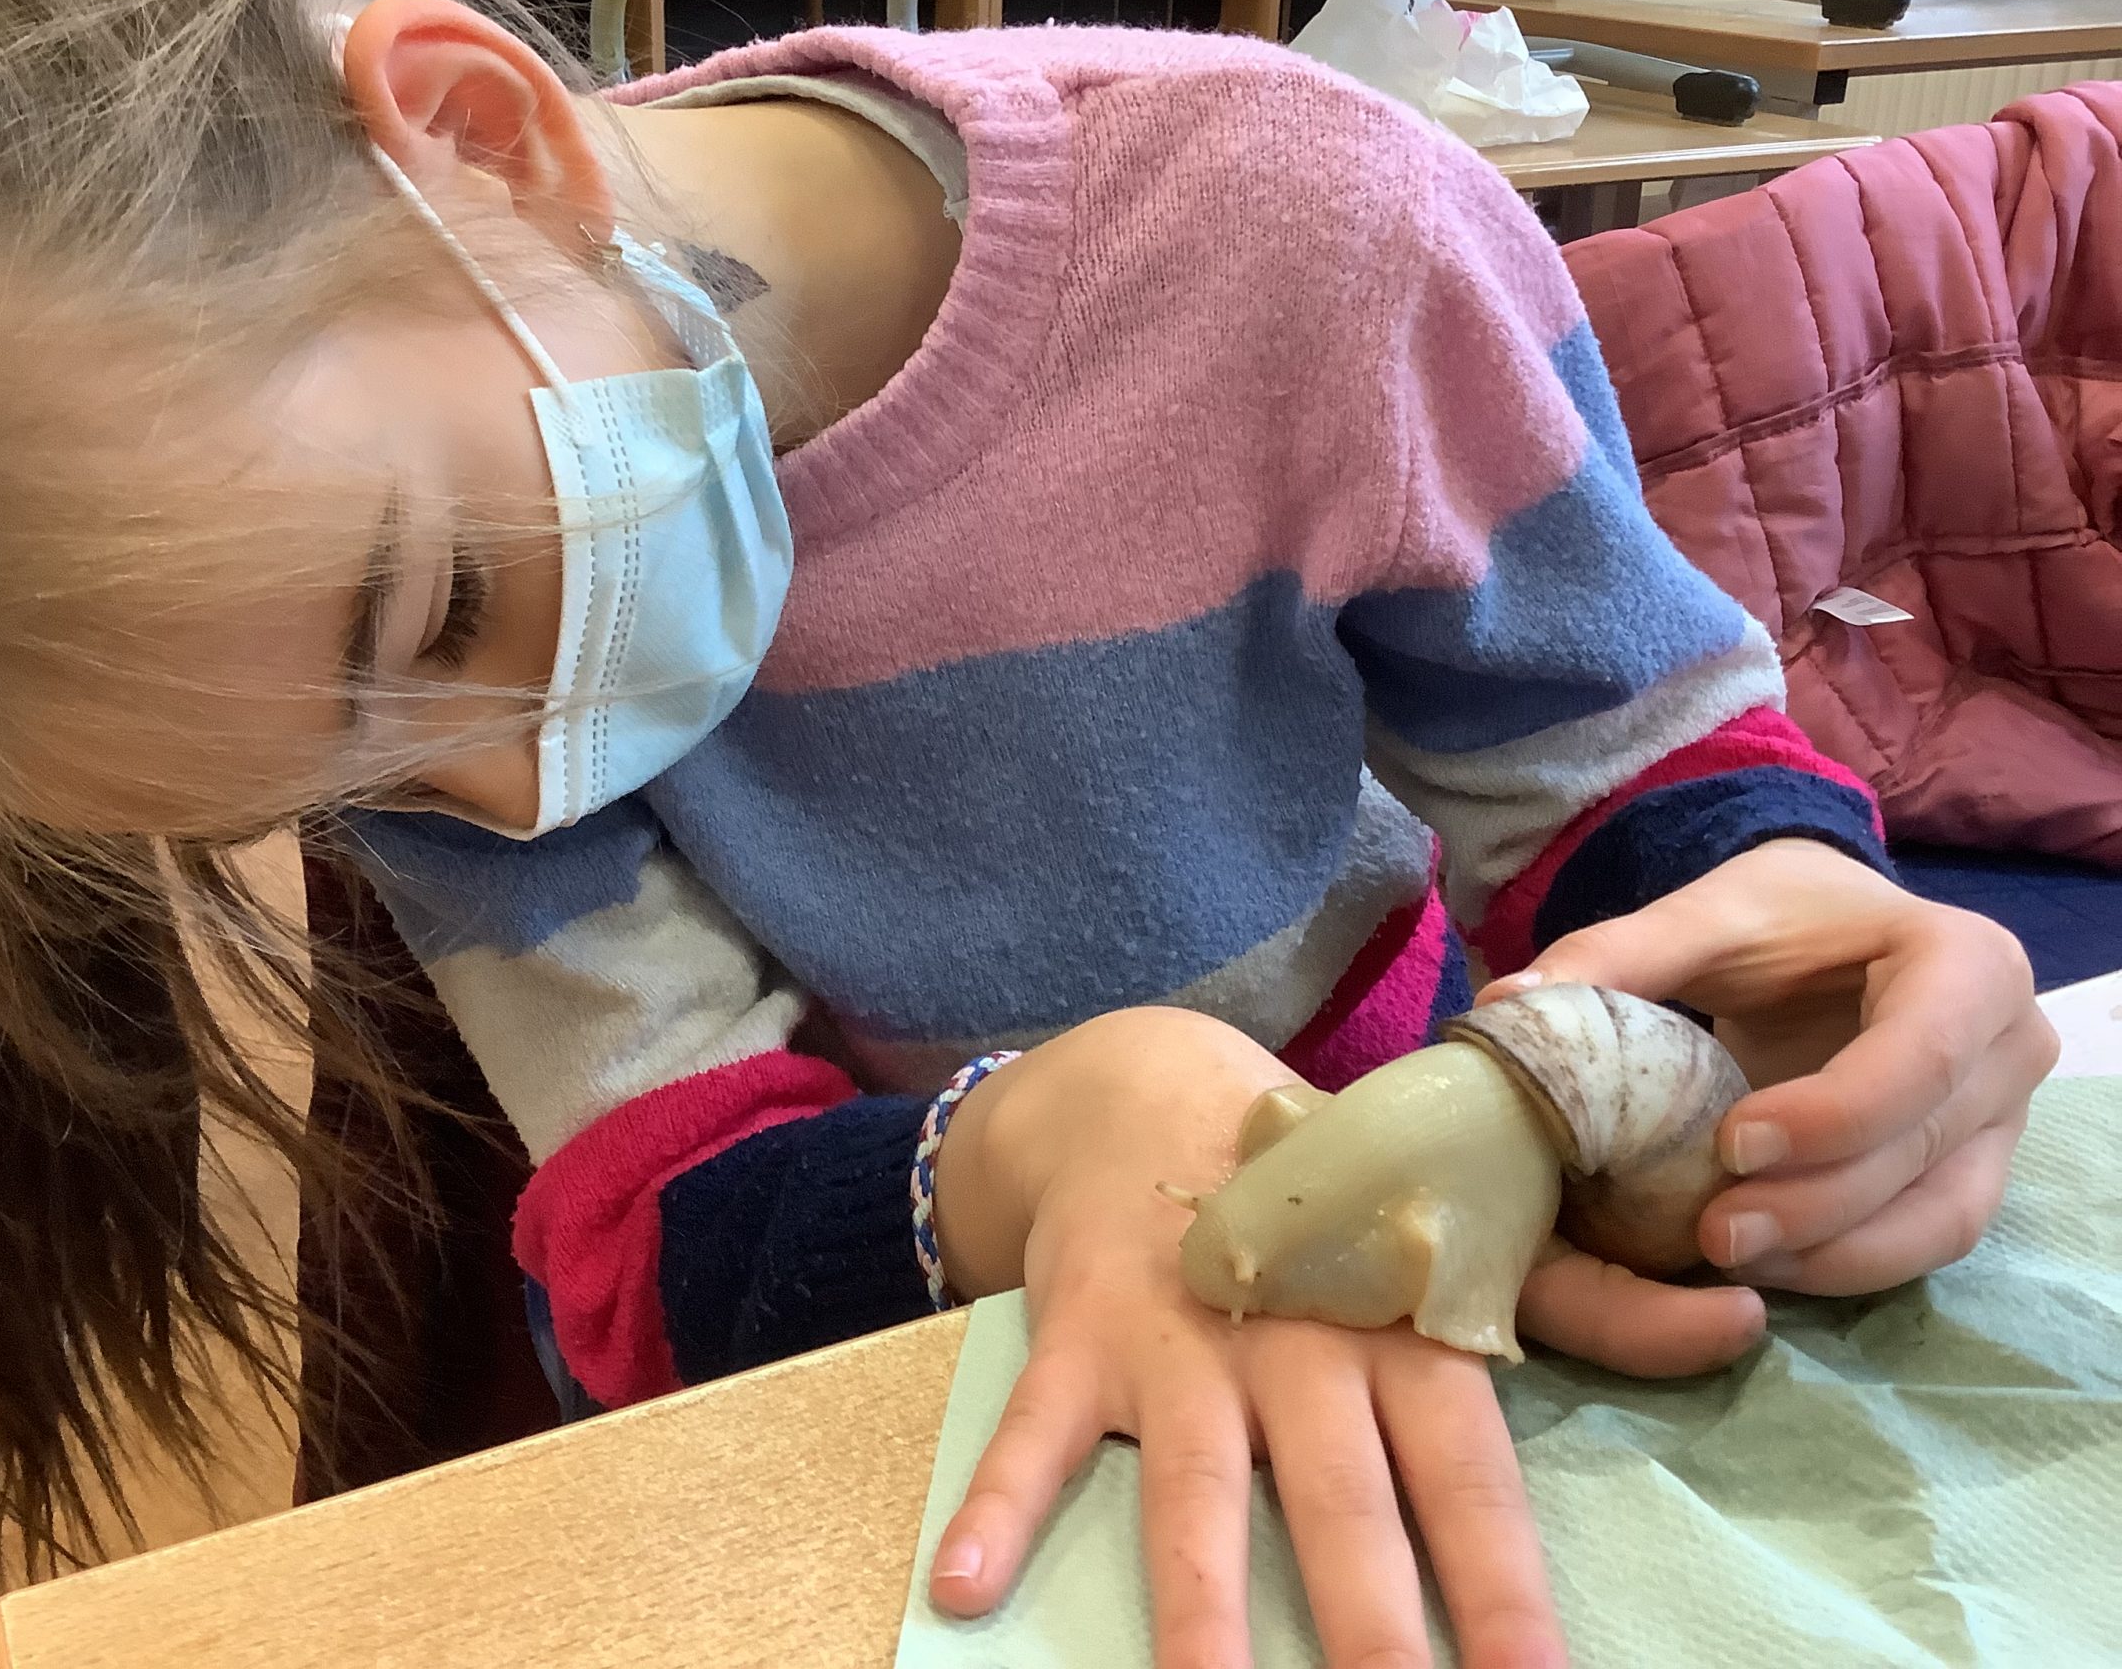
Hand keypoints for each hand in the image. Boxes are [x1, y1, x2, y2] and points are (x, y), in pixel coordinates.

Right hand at [925, 1008, 1762, 1668]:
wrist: (1151, 1089)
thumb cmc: (1334, 1187)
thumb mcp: (1464, 1226)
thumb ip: (1591, 1299)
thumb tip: (1741, 1323)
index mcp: (1401, 1324)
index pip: (1469, 1475)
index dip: (1505, 1588)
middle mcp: (1298, 1339)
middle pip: (1338, 1505)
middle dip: (1373, 1629)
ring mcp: (1180, 1342)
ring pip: (1190, 1491)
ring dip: (1195, 1610)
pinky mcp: (1080, 1336)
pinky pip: (1031, 1432)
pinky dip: (996, 1505)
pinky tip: (963, 1591)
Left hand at [1484, 838, 2058, 1294]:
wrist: (1835, 937)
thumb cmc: (1778, 920)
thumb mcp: (1705, 918)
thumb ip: (1615, 957)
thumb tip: (1507, 1005)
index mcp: (1965, 963)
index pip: (1922, 1054)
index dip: (1836, 1111)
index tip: (1732, 1144)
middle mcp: (2009, 1047)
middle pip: (1925, 1148)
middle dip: (1819, 1203)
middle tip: (1712, 1236)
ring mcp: (2000, 1122)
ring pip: (1937, 1216)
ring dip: (1833, 1252)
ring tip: (1727, 1262)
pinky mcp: (1970, 1175)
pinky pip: (1924, 1242)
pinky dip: (1845, 1264)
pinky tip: (1764, 1269)